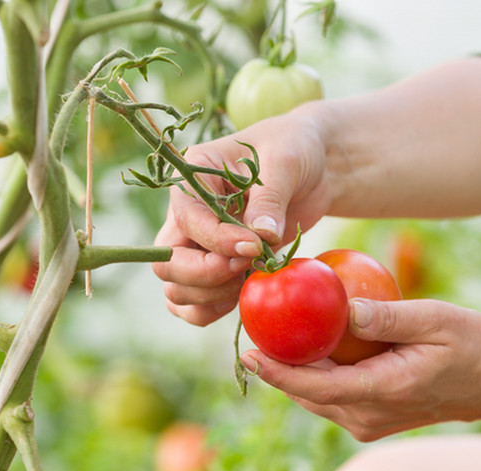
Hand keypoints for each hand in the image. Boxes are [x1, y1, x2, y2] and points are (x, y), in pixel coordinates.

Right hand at [152, 102, 343, 325]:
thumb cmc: (295, 150)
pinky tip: (244, 295)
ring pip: (175, 289)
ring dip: (210, 296)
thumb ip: (269, 199)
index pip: (187, 221)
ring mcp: (196, 244)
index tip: (255, 247)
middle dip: (205, 275)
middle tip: (246, 267)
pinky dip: (212, 310)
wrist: (313, 167)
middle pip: (168, 262)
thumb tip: (260, 236)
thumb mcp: (285, 162)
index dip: (218, 242)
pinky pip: (192, 305)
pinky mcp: (214, 268)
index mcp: (192, 178)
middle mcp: (185, 214)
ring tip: (249, 279)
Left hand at [239, 298, 480, 439]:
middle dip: (274, 367)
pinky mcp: (370, 420)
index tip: (248, 352)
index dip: (277, 372)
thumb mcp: (437, 320)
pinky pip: (330, 397)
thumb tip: (345, 308)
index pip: (316, 386)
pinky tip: (301, 346)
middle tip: (249, 332)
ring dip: (291, 372)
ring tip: (266, 337)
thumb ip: (390, 316)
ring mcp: (368, 423)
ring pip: (315, 398)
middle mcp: (368, 416)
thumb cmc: (472, 345)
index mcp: (382, 391)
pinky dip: (313, 375)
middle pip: (306, 394)